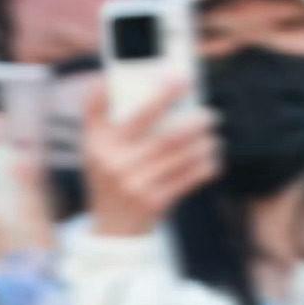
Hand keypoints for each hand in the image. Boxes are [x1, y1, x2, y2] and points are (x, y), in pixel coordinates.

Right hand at [82, 76, 217, 238]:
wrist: (112, 228)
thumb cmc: (107, 174)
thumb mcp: (92, 145)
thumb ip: (96, 111)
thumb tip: (106, 77)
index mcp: (100, 144)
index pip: (132, 114)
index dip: (159, 95)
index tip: (181, 79)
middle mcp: (116, 164)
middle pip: (168, 136)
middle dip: (197, 122)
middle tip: (211, 115)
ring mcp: (136, 185)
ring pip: (184, 155)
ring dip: (206, 143)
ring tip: (211, 138)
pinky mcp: (155, 202)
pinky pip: (192, 177)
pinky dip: (207, 165)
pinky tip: (210, 159)